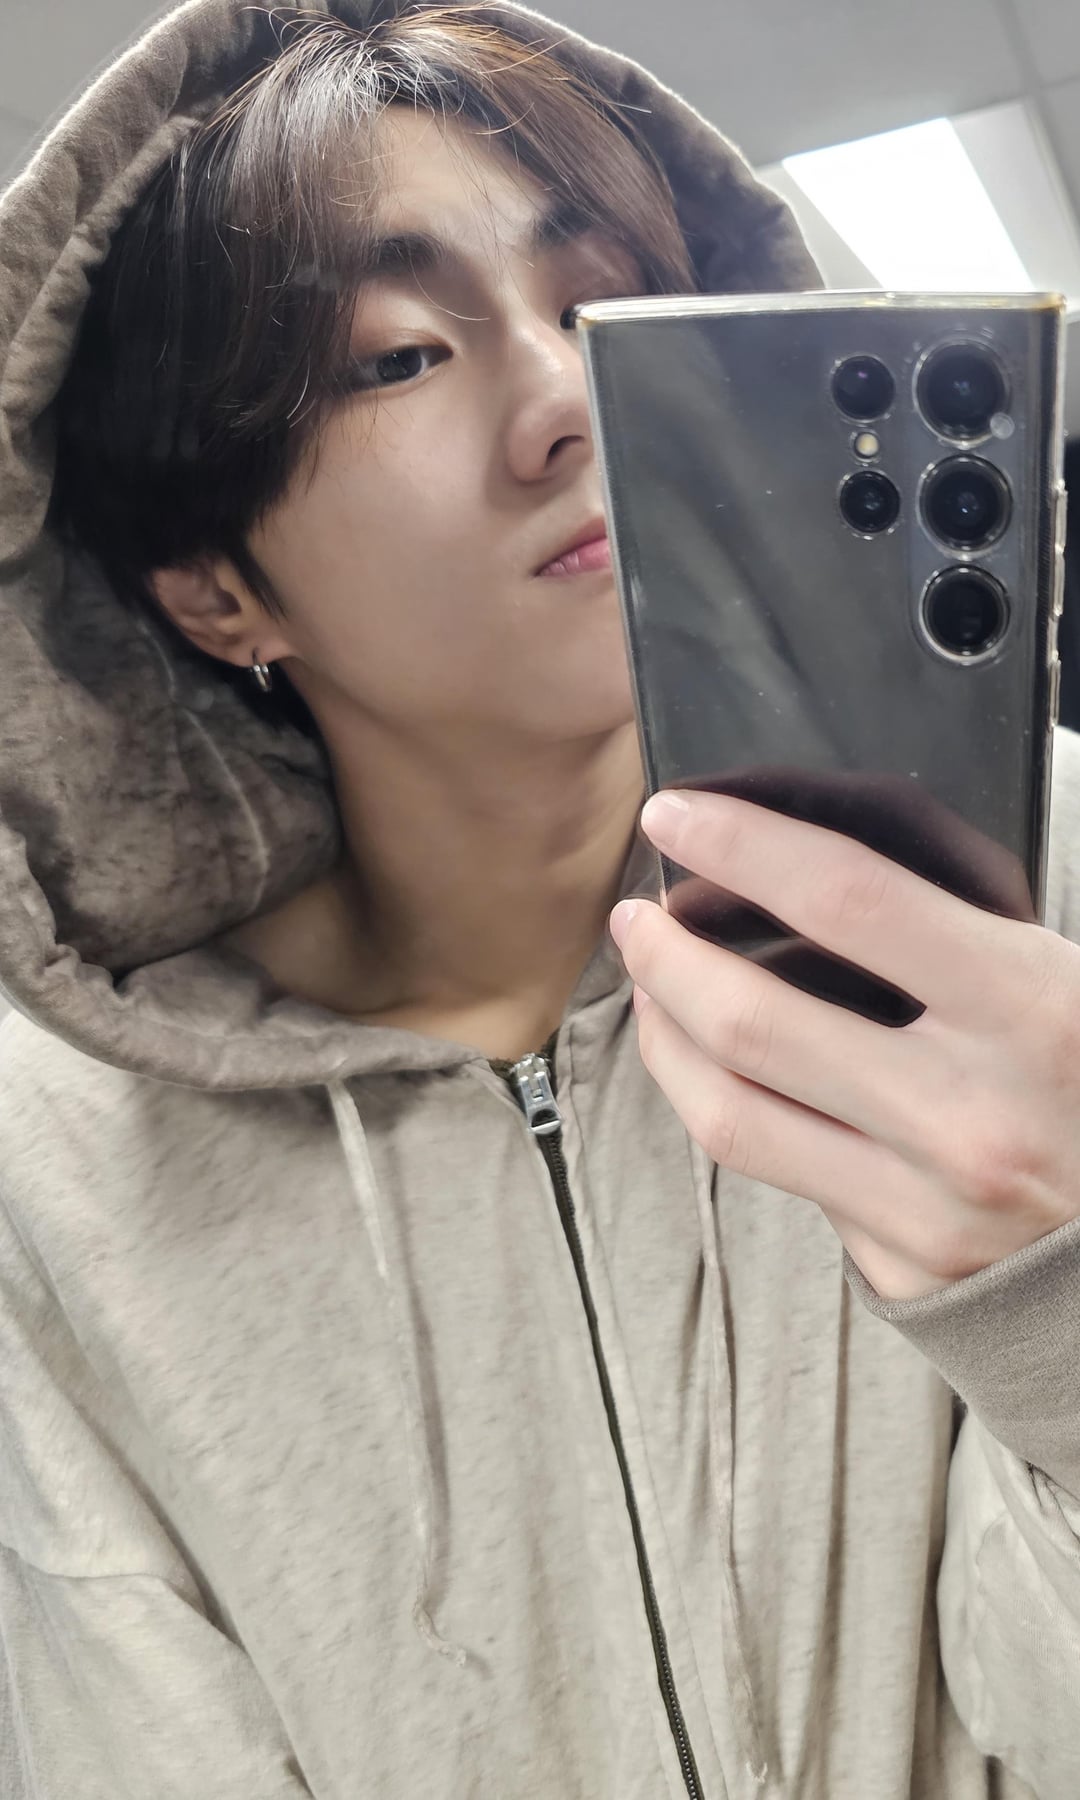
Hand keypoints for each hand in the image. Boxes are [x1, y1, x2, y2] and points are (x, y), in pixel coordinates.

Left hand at [609, 788, 1079, 1300]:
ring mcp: (928, 1206)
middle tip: (634, 915)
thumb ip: (955, 929)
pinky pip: (777, 1171)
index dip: (742, 845)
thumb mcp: (1066, 980)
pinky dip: (723, 1106)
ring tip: (647, 983)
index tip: (676, 816)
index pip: (850, 902)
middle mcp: (972, 1116)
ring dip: (662, 1034)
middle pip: (753, 1021)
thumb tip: (799, 865)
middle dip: (665, 954)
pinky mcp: (898, 1267)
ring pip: (730, 1112)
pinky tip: (708, 1068)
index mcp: (1032, 1011)